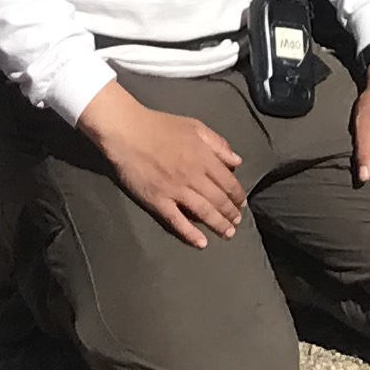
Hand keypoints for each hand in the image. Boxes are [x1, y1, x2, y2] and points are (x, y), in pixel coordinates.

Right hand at [84, 85, 244, 248]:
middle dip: (231, 214)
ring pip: (203, 212)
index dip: (238, 195)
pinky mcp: (157, 201)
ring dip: (218, 224)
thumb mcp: (194, 126)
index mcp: (204, 157)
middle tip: (236, 223)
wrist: (127, 131)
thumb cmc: (160, 126)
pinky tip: (201, 244)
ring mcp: (175, 191)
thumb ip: (218, 143)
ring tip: (227, 234)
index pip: (228, 182)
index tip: (242, 204)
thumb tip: (236, 161)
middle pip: (219, 200)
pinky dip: (190, 234)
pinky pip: (177, 221)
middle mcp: (194, 176)